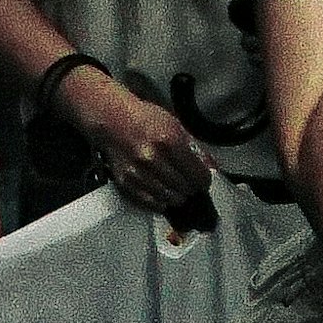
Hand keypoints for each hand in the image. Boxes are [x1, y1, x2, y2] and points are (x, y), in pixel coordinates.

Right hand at [74, 70, 217, 223]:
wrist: (113, 120)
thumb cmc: (143, 119)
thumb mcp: (176, 126)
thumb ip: (194, 148)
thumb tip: (209, 167)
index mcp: (169, 141)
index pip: (197, 175)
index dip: (203, 180)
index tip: (202, 180)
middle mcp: (152, 159)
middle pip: (184, 188)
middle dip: (190, 187)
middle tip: (189, 182)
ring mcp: (138, 172)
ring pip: (169, 198)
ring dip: (176, 195)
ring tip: (176, 187)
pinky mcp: (126, 182)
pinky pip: (150, 202)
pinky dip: (160, 201)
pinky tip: (163, 193)